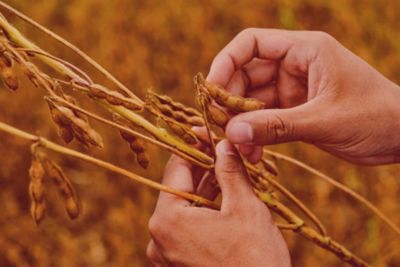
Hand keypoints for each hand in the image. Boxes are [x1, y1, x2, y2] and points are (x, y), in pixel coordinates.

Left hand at [146, 140, 289, 266]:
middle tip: (222, 150)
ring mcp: (166, 254)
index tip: (207, 133)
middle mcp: (158, 237)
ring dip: (205, 190)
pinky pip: (188, 228)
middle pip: (180, 189)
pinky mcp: (177, 264)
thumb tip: (224, 144)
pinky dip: (204, 212)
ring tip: (227, 171)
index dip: (194, 146)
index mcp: (168, 220)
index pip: (176, 169)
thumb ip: (230, 172)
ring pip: (185, 209)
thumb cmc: (254, 260)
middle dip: (202, 168)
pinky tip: (223, 199)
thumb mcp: (245, 208)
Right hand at [207, 28, 399, 164]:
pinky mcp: (293, 112)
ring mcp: (292, 90)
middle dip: (230, 102)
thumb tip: (232, 133)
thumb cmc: (376, 117)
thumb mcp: (324, 120)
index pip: (252, 43)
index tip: (211, 90)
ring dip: (241, 124)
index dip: (225, 63)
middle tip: (223, 130)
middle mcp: (294, 66)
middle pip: (245, 75)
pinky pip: (263, 120)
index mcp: (304, 51)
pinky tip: (253, 154)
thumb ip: (277, 127)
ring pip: (251, 102)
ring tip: (240, 149)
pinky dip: (255, 136)